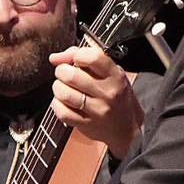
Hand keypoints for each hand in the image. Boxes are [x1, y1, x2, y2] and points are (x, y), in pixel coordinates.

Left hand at [50, 44, 143, 159]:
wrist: (127, 127)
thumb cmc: (116, 96)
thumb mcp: (111, 73)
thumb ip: (86, 59)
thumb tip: (56, 58)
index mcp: (115, 76)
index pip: (93, 58)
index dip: (77, 55)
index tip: (74, 59)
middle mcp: (107, 93)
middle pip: (72, 76)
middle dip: (61, 71)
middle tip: (64, 73)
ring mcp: (97, 110)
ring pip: (64, 93)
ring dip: (58, 87)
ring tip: (62, 87)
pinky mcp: (86, 124)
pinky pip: (62, 112)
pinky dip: (57, 104)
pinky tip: (63, 102)